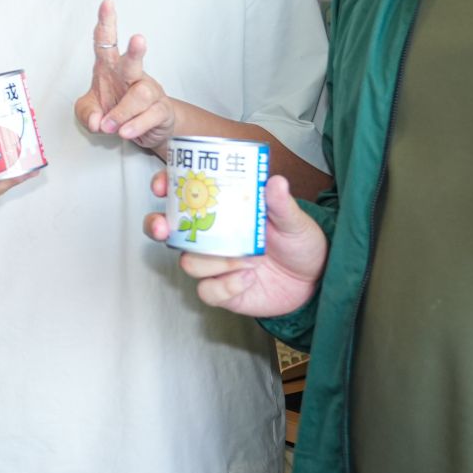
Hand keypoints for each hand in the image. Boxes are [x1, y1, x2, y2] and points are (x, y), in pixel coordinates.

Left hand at [73, 0, 174, 152]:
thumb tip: (97, 121)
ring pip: (139, 95)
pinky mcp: (160, 110)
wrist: (143, 129)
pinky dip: (135, 125)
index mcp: (111, 68)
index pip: (107, 42)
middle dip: (136, 51)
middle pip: (133, 61)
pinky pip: (150, 116)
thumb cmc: (115, 110)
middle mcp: (132, 76)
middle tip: (138, 39)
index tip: (107, 2)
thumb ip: (86, 114)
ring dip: (122, 112)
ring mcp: (149, 91)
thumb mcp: (90, 113)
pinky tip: (125, 132)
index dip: (107, 22)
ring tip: (110, 126)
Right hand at [145, 168, 326, 316]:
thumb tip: (275, 180)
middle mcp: (211, 238)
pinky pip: (207, 291)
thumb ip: (281, 204)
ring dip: (214, 261)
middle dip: (157, 227)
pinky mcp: (222, 292)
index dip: (165, 188)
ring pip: (188, 262)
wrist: (315, 279)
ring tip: (248, 260)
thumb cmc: (300, 242)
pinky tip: (248, 279)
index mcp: (222, 211)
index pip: (183, 195)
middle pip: (167, 231)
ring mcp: (214, 266)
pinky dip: (226, 286)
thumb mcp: (293, 220)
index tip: (162, 187)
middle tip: (164, 228)